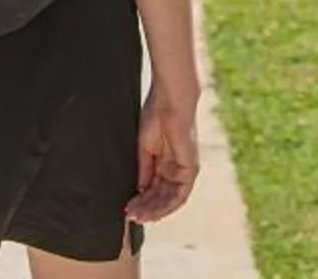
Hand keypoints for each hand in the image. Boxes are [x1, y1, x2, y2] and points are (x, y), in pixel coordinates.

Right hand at [126, 86, 199, 223]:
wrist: (168, 102)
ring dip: (154, 210)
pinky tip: (152, 211)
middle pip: (161, 196)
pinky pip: (180, 195)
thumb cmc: (155, 117)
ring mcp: (184, 170)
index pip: (153, 187)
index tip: (127, 208)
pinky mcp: (190, 170)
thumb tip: (140, 190)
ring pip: (170, 199)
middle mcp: (176, 169)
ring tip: (137, 216)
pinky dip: (166, 205)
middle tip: (129, 216)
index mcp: (165, 161)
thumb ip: (144, 170)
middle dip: (145, 207)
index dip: (140, 199)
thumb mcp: (145, 148)